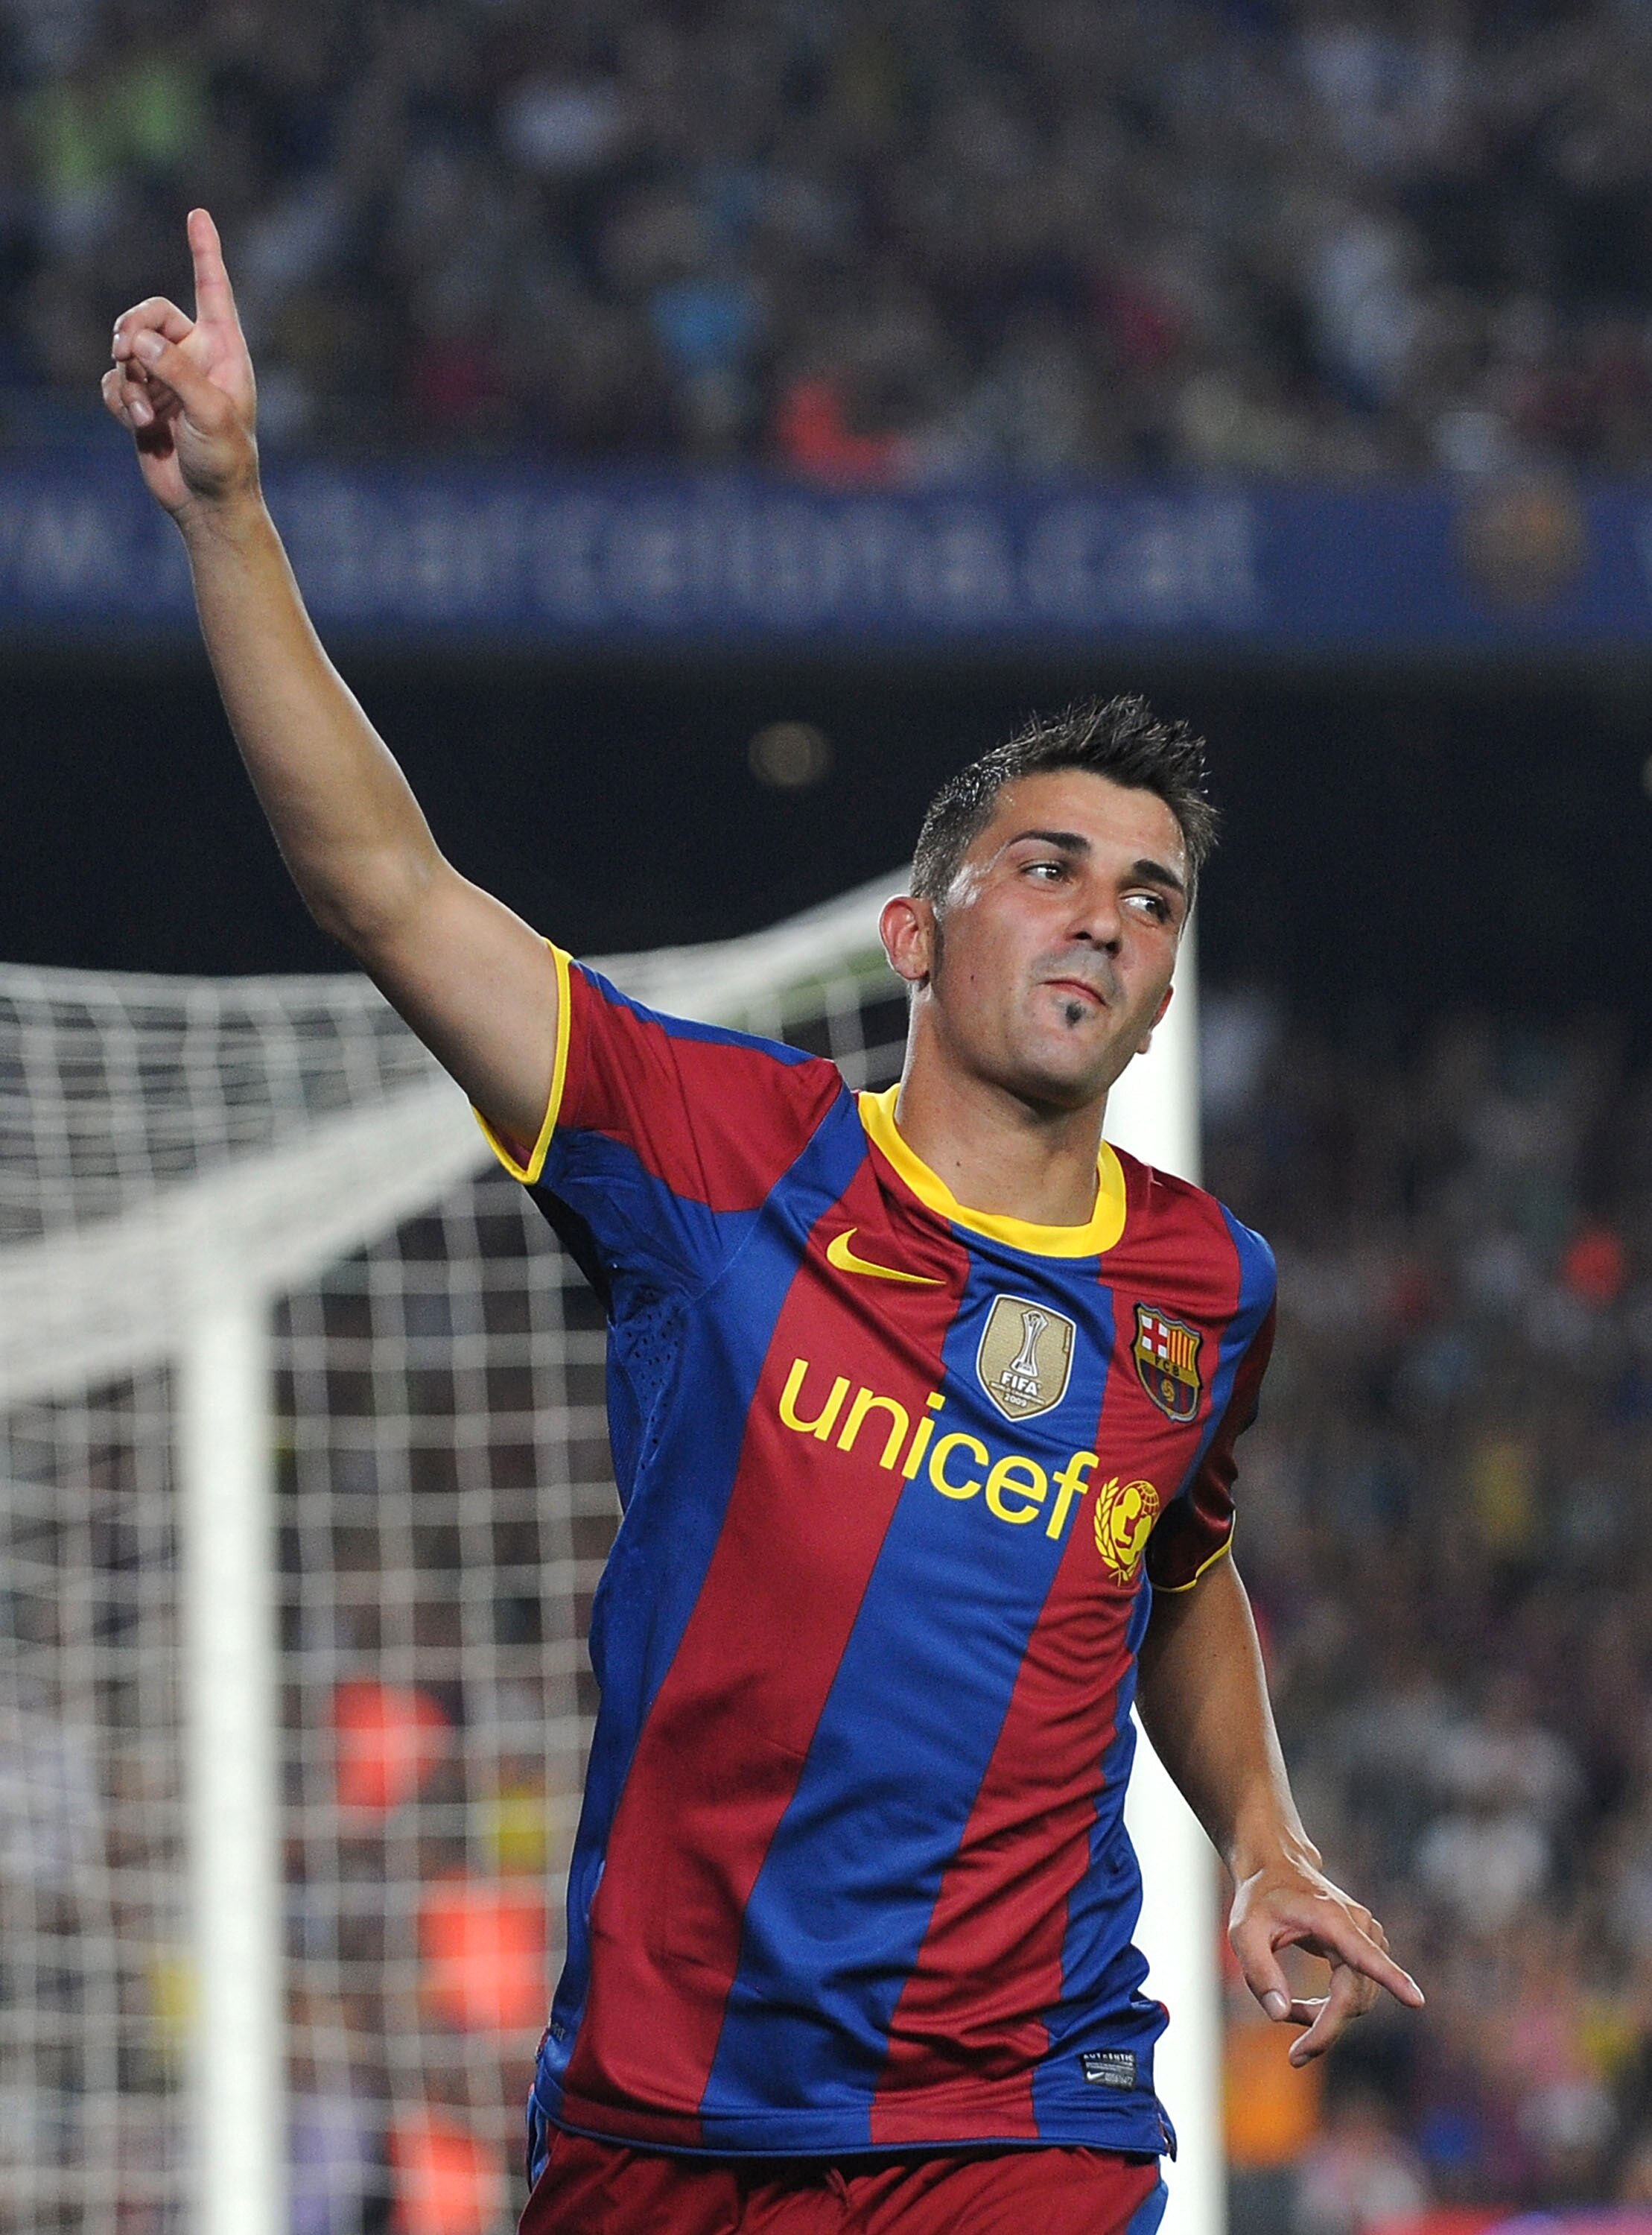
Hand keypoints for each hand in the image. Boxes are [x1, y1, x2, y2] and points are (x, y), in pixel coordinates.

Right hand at [103, 208, 257, 518]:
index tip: (198, 214)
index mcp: (224, 351)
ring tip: (141, 409)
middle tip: (125, 348)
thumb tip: (137, 340)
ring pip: (128, 348)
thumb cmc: (224, 460)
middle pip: (151, 312)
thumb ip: (175, 370)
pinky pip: (116, 380)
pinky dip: (119, 398)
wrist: (207, 505)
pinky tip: (135, 423)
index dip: (205, 251)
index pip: (213, 289)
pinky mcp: (143, 401)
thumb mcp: (209, 412)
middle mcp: (196, 357)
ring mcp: (167, 379)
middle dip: (133, 326)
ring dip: (126, 374)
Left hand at [1229, 1846, 1423, 2065]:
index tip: (1416, 2000)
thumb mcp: (1243, 1931)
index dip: (1391, 1979)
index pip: (1364, 1954)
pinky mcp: (1365, 1948)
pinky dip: (1331, 2009)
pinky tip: (1302, 2007)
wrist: (1276, 1868)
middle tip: (1295, 2056)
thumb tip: (1279, 2016)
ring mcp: (1367, 1936)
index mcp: (1331, 1918)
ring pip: (1356, 2000)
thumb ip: (1258, 1972)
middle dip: (1325, 2029)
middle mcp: (1359, 1926)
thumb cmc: (1259, 1899)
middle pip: (1354, 1996)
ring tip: (1287, 2010)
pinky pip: (1356, 1993)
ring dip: (1324, 2017)